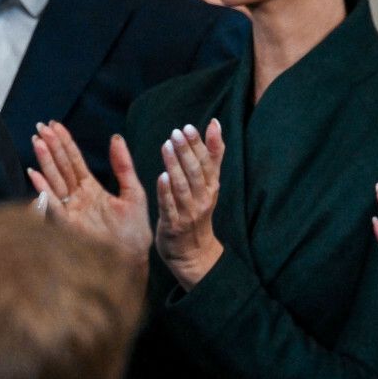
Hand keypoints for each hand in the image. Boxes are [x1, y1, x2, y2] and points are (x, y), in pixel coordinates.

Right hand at [31, 124, 150, 272]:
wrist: (134, 260)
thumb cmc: (134, 231)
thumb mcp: (133, 192)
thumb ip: (123, 166)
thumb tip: (116, 138)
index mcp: (91, 189)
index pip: (74, 160)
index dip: (65, 142)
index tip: (54, 124)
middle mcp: (77, 198)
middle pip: (61, 167)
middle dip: (51, 147)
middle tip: (40, 126)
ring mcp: (71, 210)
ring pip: (55, 180)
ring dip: (45, 161)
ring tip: (37, 141)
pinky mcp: (68, 225)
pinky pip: (53, 205)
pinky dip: (43, 191)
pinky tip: (35, 175)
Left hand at [153, 120, 226, 289]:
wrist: (194, 254)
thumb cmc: (198, 212)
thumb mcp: (209, 184)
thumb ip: (212, 156)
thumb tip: (215, 124)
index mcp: (210, 187)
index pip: (208, 163)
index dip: (200, 145)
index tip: (190, 127)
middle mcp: (203, 199)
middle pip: (196, 172)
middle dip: (187, 151)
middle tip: (177, 132)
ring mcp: (189, 213)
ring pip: (183, 187)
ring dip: (175, 166)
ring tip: (167, 146)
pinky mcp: (174, 225)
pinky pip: (170, 207)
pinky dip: (166, 193)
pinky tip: (161, 177)